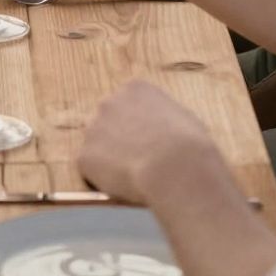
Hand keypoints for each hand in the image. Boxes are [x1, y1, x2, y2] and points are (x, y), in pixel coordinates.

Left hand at [78, 79, 218, 206]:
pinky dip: (104, 181)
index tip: (149, 143)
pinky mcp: (84, 156)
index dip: (139, 127)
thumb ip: (163, 119)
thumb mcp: (184, 119)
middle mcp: (108, 103)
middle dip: (119, 141)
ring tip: (134, 178)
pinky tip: (123, 187)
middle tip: (138, 163)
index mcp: (135, 89)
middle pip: (108, 123)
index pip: (129, 105)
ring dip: (110, 161)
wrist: (175, 167)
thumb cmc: (190, 144)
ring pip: (98, 148)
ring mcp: (93, 128)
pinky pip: (91, 172)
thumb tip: (163, 132)